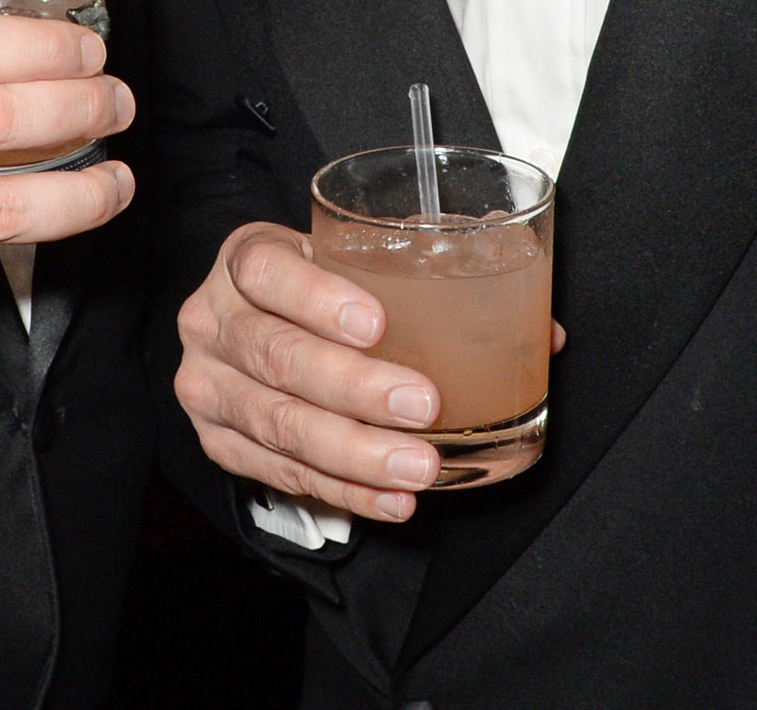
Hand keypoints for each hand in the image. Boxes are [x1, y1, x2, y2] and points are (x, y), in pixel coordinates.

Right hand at [173, 222, 562, 523]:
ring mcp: (209, 385)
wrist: (251, 323)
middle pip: (276, 356)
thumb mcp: (358, 264)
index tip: (377, 324)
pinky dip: (341, 489)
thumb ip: (438, 284)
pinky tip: (390, 497)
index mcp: (245, 259)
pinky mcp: (218, 441)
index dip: (316, 298)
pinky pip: (280, 474)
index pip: (265, 271)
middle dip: (355, 388)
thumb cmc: (321, 289)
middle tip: (424, 405)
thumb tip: (547, 332)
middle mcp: (212, 319)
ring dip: (354, 452)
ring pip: (277, 424)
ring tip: (418, 466)